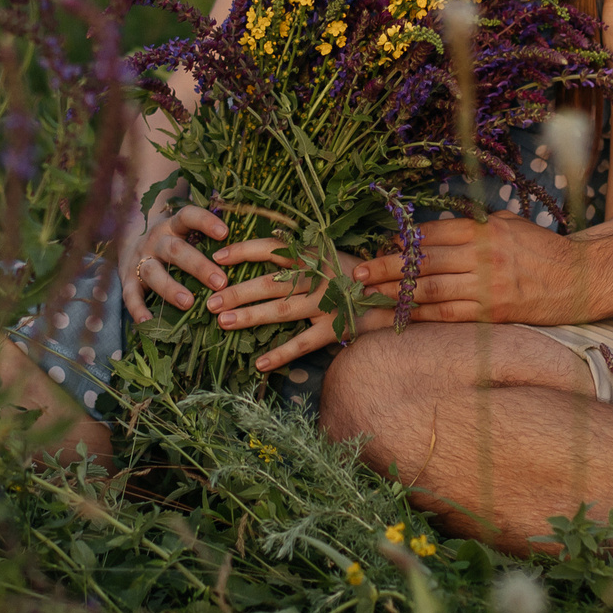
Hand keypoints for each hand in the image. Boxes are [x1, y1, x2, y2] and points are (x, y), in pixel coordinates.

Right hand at [121, 205, 231, 322]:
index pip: (188, 216)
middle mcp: (156, 240)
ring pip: (154, 272)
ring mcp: (140, 259)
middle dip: (198, 265)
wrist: (129, 244)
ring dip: (171, 288)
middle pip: (175, 249)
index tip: (225, 233)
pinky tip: (148, 323)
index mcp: (173, 226)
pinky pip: (130, 295)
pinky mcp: (128, 279)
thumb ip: (208, 240)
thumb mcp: (186, 233)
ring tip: (189, 303)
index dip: (205, 222)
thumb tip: (248, 252)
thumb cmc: (172, 244)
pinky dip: (138, 309)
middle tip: (221, 282)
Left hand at [200, 235, 385, 373]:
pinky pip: (304, 343)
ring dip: (250, 316)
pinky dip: (280, 354)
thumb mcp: (334, 256)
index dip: (244, 251)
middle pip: (271, 283)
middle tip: (209, 301)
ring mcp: (329, 303)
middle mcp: (320, 276)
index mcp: (317, 254)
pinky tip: (259, 364)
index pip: (274, 248)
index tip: (218, 257)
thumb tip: (267, 256)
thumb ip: (305, 256)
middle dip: (237, 291)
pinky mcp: (338, 328)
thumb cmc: (362, 275)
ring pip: (282, 310)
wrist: (403, 294)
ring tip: (222, 322)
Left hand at [347, 211, 588, 325]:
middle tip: (358, 273)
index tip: (380, 248)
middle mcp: (483, 256)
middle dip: (386, 268)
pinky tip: (401, 317)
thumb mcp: (509, 225)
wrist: (581, 280)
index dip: (403, 242)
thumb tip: (428, 235)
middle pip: (424, 262)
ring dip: (395, 294)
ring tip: (370, 296)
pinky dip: (422, 316)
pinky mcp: (493, 314)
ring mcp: (488, 287)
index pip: (433, 234)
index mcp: (485, 230)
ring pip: (431, 290)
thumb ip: (472, 228)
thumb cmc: (543, 251)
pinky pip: (449, 315)